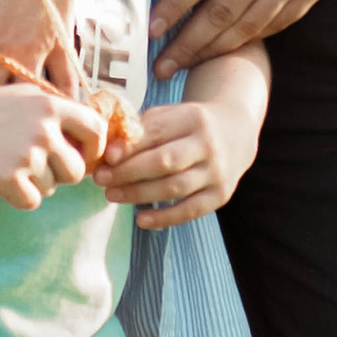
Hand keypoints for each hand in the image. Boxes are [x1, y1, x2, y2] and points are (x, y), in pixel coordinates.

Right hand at [0, 79, 112, 210]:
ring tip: (8, 166)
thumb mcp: (24, 95)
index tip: (81, 157)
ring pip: (51, 188)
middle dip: (60, 176)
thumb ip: (56, 113)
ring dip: (34, 184)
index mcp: (50, 105)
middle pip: (76, 171)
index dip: (94, 149)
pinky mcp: (8, 178)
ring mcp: (26, 154)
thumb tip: (91, 137)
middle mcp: (44, 129)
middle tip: (36, 168)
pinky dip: (17, 197)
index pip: (96, 130)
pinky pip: (31, 202)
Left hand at [96, 89, 264, 230]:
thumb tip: (107, 153)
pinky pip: (190, 211)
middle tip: (101, 179)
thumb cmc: (188, 125)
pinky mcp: (221, 195)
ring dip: (139, 194)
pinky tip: (140, 220)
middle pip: (164, 162)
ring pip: (174, 188)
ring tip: (112, 195)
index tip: (105, 158)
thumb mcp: (170, 116)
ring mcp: (217, 172)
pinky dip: (164, 218)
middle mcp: (208, 145)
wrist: (236, 133)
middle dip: (128, 172)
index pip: (157, 133)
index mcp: (193, 118)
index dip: (129, 147)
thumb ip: (141, 129)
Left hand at [155, 0, 336, 64]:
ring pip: (250, 25)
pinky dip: (253, 38)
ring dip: (217, 49)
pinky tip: (233, 46)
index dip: (174, 7)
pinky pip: (279, 22)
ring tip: (191, 65)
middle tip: (162, 67)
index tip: (151, 28)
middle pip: (222, 13)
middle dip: (188, 43)